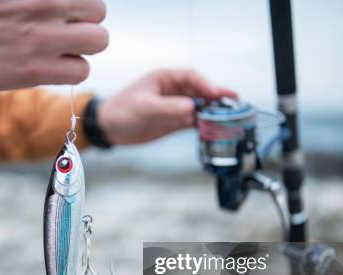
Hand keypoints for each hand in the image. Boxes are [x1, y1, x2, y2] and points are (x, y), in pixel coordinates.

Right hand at [0, 0, 108, 89]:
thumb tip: (58, 2)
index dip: (80, 4)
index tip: (66, 12)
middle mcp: (48, 5)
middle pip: (99, 14)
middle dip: (87, 23)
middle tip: (67, 30)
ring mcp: (44, 39)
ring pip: (97, 42)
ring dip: (83, 48)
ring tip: (62, 49)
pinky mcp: (37, 70)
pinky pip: (80, 71)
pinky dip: (72, 70)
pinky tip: (53, 66)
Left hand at [97, 69, 236, 144]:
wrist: (108, 128)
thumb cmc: (121, 111)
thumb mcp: (144, 108)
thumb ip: (168, 107)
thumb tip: (192, 107)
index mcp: (165, 78)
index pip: (191, 77)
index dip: (205, 84)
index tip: (216, 93)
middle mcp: (173, 90)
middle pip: (200, 91)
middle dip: (216, 96)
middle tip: (234, 100)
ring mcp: (175, 106)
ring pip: (200, 107)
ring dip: (213, 111)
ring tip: (231, 116)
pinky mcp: (174, 121)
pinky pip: (194, 121)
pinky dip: (205, 125)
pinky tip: (215, 129)